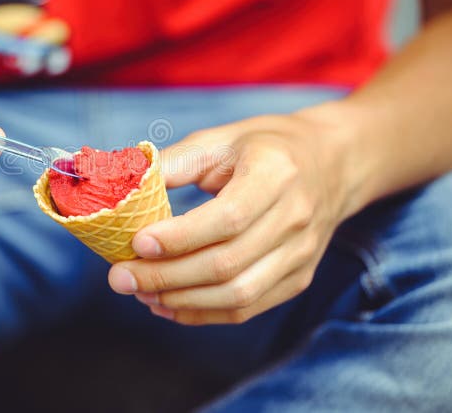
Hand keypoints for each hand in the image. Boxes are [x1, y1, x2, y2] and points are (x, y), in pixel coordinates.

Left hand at [108, 112, 353, 324]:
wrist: (332, 163)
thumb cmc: (267, 147)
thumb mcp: (222, 139)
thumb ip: (175, 162)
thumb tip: (125, 187)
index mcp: (276, 174)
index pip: (227, 218)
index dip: (179, 238)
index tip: (137, 244)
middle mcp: (296, 218)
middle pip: (226, 264)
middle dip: (165, 276)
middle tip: (119, 277)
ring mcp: (301, 254)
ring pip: (236, 295)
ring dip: (181, 300)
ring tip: (139, 292)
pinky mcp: (297, 279)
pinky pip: (247, 309)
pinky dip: (202, 313)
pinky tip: (167, 304)